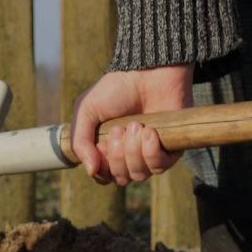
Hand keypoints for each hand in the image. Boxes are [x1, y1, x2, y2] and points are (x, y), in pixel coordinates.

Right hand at [70, 65, 193, 184]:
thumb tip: (91, 171)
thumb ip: (80, 142)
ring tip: (135, 125)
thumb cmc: (116, 90)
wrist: (148, 73)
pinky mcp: (171, 150)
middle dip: (117, 155)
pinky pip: (159, 167)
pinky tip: (149, 131)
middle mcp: (130, 156)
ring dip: (133, 151)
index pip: (103, 176)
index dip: (102, 166)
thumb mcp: (86, 111)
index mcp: (108, 150)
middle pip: (121, 178)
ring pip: (139, 175)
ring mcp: (150, 154)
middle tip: (119, 128)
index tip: (102, 142)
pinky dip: (150, 151)